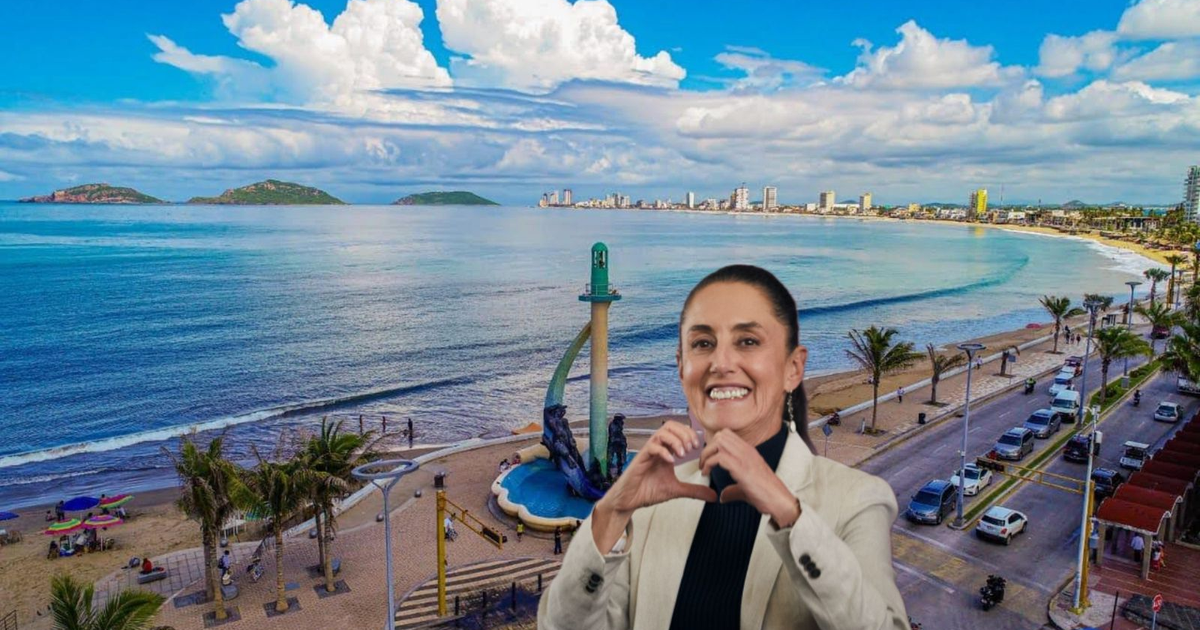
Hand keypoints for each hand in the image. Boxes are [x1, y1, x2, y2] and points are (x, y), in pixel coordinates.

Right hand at [600, 422, 716, 515]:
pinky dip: (664, 451)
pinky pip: (652, 447)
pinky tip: (671, 462)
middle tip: (692, 448)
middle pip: (670, 425)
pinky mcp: (640, 459)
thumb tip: (714, 496)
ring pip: (661, 432)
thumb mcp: (676, 490)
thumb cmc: (649, 491)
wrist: (629, 501)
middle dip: (684, 434)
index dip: (690, 434)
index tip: (698, 447)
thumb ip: (694, 490)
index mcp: (666, 450)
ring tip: (683, 454)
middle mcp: (657, 447)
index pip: (678, 430)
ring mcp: (648, 452)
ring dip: (675, 440)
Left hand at [699, 429, 800, 526]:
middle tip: (704, 462)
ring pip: (719, 442)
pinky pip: (719, 457)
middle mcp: (747, 451)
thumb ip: (733, 489)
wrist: (779, 501)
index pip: (727, 434)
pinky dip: (709, 464)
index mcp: (749, 452)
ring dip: (707, 454)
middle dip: (708, 447)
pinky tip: (707, 474)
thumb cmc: (766, 495)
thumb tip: (723, 496)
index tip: (709, 458)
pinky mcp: (742, 468)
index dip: (714, 444)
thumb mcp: (746, 488)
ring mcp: (745, 458)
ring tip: (704, 467)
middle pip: (721, 435)